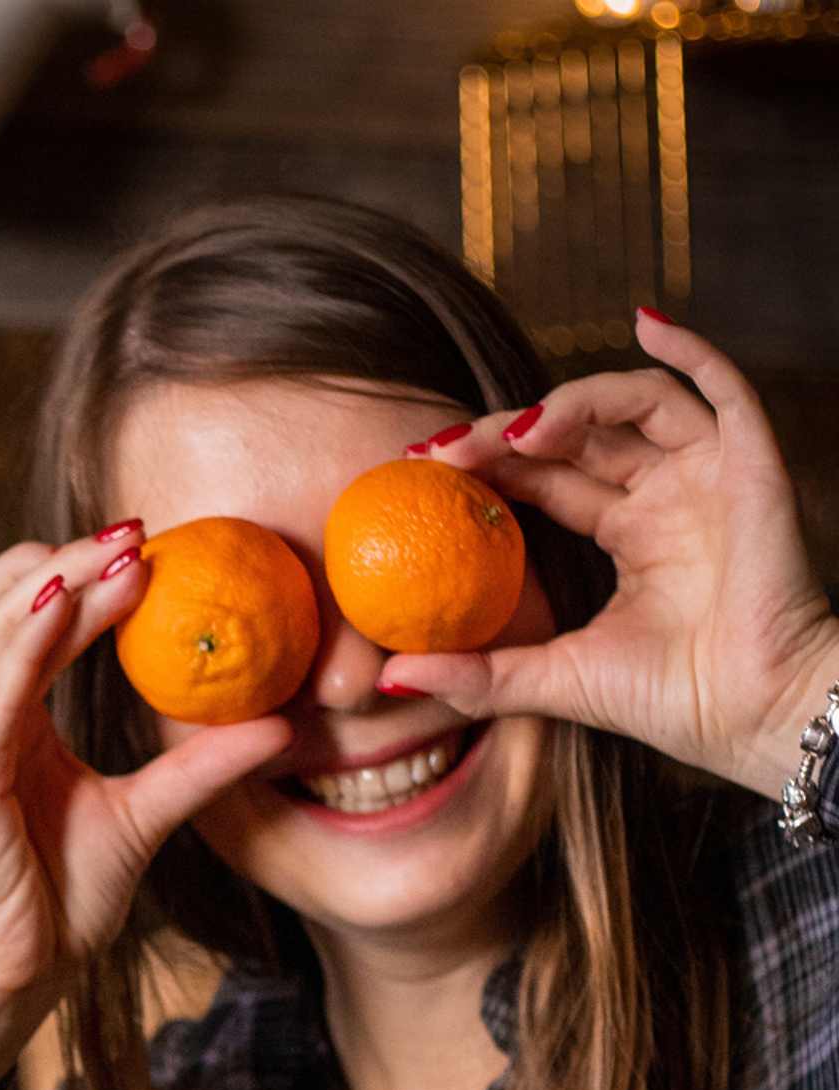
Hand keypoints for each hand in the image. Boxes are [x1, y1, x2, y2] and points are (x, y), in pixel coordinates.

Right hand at [0, 522, 292, 1089]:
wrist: (6, 983)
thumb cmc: (52, 909)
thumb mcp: (142, 821)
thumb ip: (197, 770)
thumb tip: (280, 727)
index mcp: (0, 724)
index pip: (28, 621)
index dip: (79, 575)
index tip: (151, 544)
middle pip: (2, 603)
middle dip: (68, 557)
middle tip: (141, 528)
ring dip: (60, 582)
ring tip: (123, 553)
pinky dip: (34, 641)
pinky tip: (75, 603)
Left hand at [384, 312, 838, 802]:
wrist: (753, 715)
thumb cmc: (670, 701)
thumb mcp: (553, 682)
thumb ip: (475, 675)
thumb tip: (388, 677)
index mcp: (630, 534)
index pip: (549, 478)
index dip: (491, 464)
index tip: (424, 466)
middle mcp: (668, 496)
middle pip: (581, 436)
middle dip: (507, 434)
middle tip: (444, 449)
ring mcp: (710, 475)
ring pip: (637, 404)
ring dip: (571, 405)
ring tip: (515, 435)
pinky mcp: (752, 465)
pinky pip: (724, 388)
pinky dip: (690, 349)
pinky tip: (646, 323)